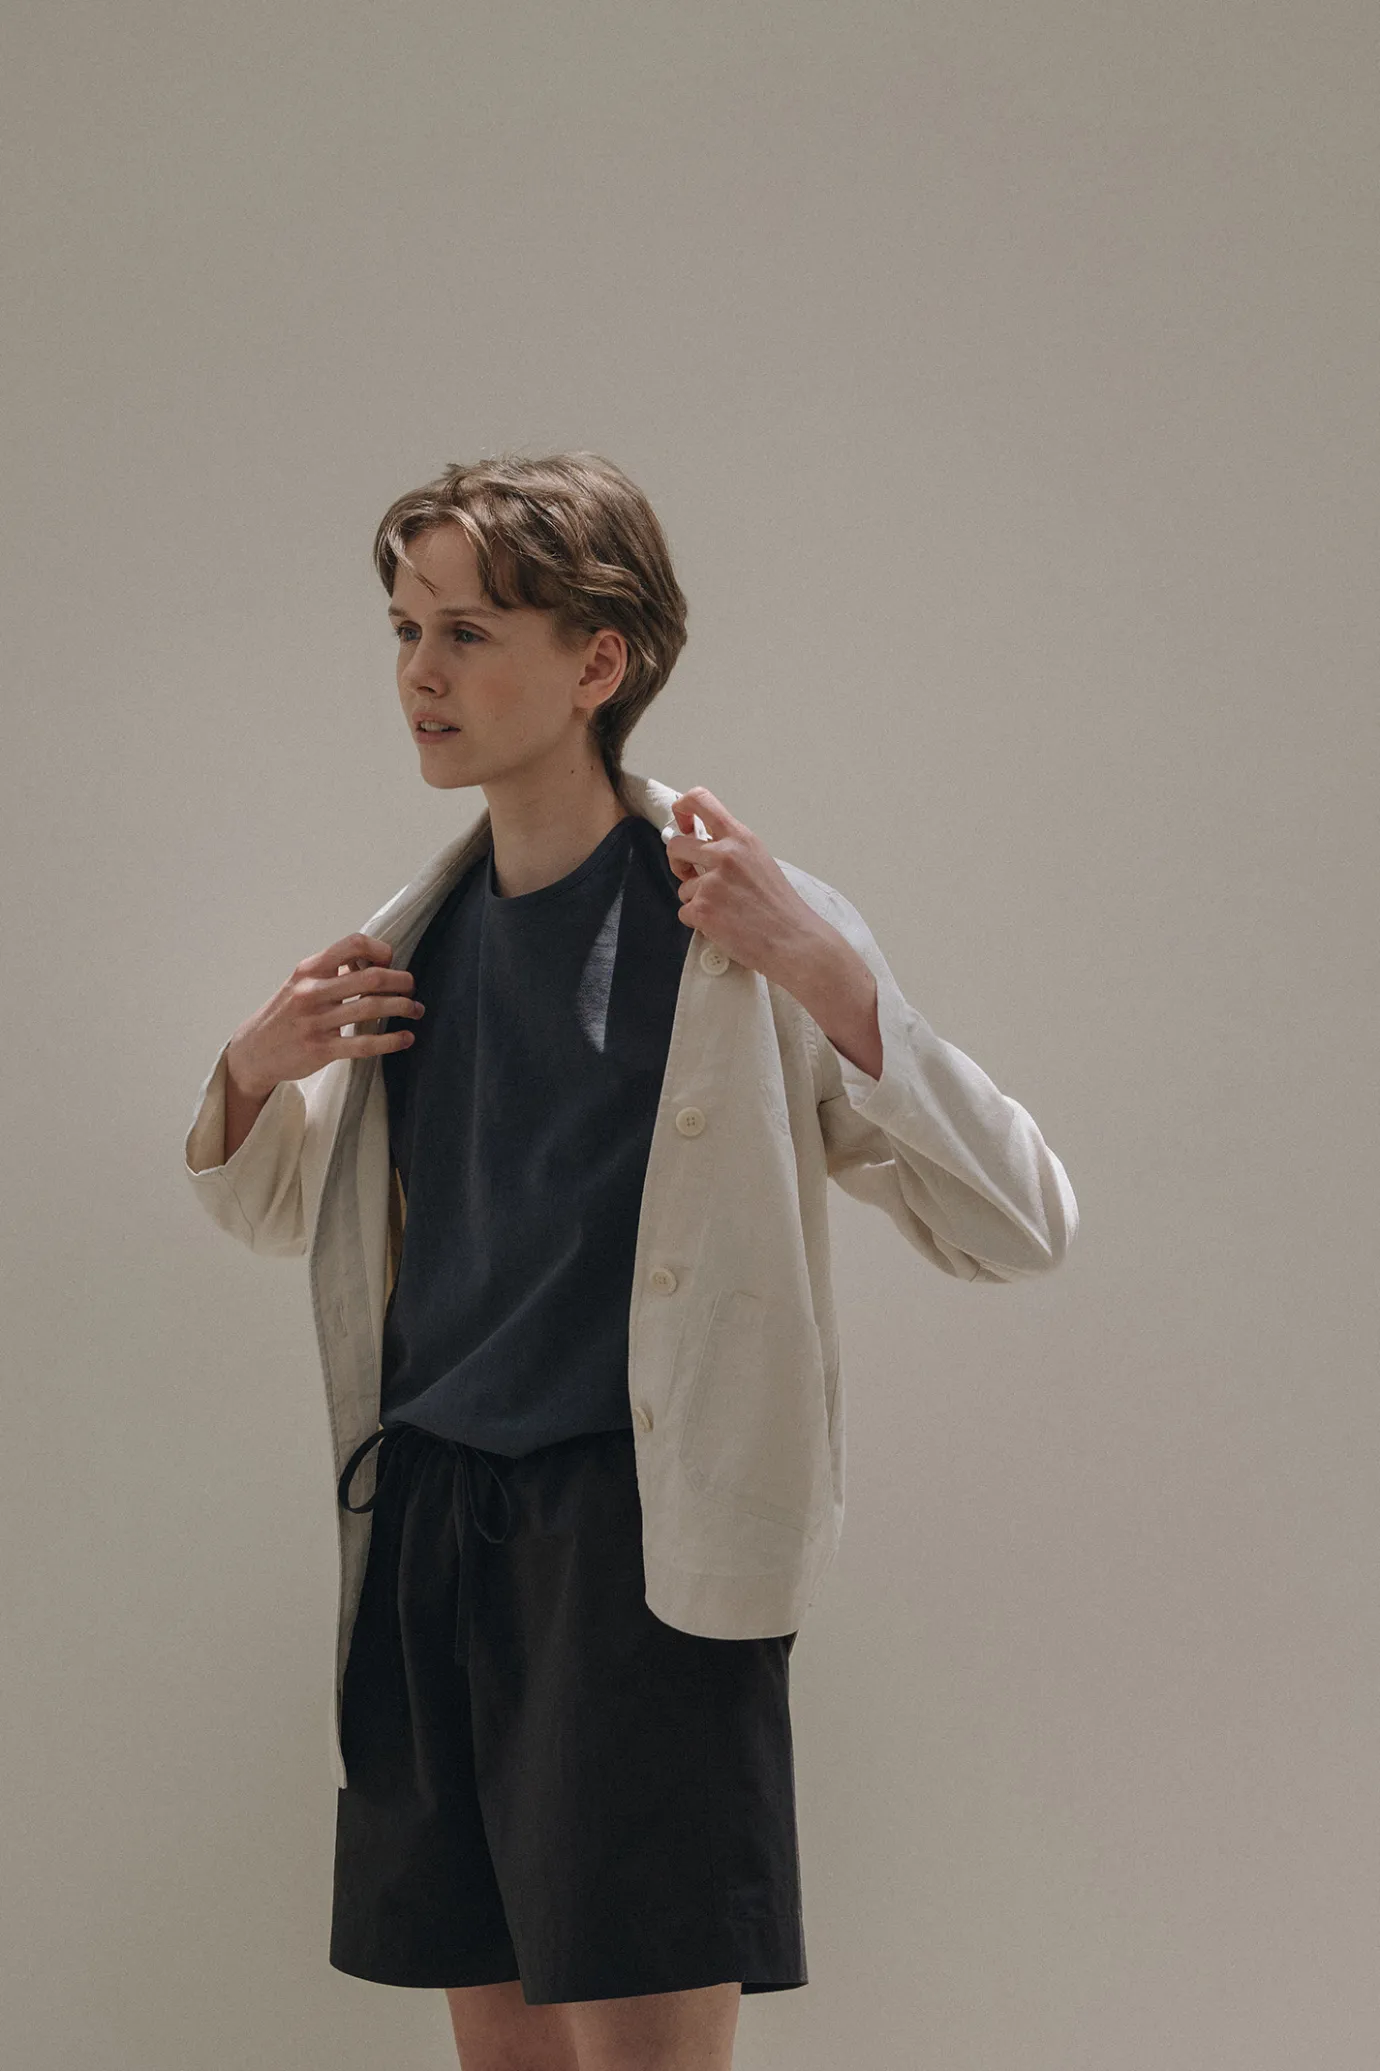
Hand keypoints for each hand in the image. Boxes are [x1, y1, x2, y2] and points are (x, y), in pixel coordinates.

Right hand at [226, 933, 425, 1096]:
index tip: (390, 962)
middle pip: (371, 977)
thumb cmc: (285, 1014)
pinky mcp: (321, 1049)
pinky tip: (405, 1038)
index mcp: (309, 970)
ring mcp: (316, 1021)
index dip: (380, 950)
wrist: (253, 1050)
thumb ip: (333, 971)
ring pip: (371, 1008)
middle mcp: (312, 992)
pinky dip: (391, 1040)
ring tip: (416, 1010)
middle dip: (401, 981)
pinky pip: (364, 1044)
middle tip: (412, 987)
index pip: (353, 944)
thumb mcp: (301, 983)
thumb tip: (374, 959)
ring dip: (403, 1007)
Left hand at [662, 788, 831, 985]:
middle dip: (677, 862)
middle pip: (676, 844)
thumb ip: (732, 849)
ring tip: (726, 910)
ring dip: (697, 900)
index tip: (680, 821)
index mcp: (740, 838)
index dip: (682, 807)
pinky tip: (723, 925)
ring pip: (682, 887)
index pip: (700, 801)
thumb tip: (701, 846)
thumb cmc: (781, 907)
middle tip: (689, 875)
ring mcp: (711, 882)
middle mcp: (724, 854)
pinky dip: (699, 921)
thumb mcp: (760, 861)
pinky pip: (684, 912)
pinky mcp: (702, 909)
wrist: (794, 941)